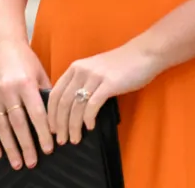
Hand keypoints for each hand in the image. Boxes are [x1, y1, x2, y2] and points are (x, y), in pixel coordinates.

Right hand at [0, 38, 54, 170]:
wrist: (1, 43)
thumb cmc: (25, 58)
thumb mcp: (39, 72)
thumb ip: (46, 93)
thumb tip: (56, 117)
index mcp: (26, 83)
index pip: (36, 113)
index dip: (43, 132)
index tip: (50, 148)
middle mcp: (8, 90)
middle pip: (18, 124)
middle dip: (26, 145)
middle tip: (33, 163)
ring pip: (2, 127)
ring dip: (10, 147)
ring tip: (17, 163)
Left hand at [47, 42, 161, 145]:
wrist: (143, 54)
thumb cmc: (120, 65)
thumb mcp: (94, 70)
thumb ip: (82, 83)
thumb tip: (70, 109)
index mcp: (75, 68)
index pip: (55, 94)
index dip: (51, 114)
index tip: (52, 129)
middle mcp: (81, 71)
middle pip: (63, 102)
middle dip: (60, 124)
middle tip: (61, 140)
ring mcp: (95, 77)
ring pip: (76, 106)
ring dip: (73, 126)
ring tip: (75, 139)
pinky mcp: (109, 84)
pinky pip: (92, 105)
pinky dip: (88, 119)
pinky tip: (90, 127)